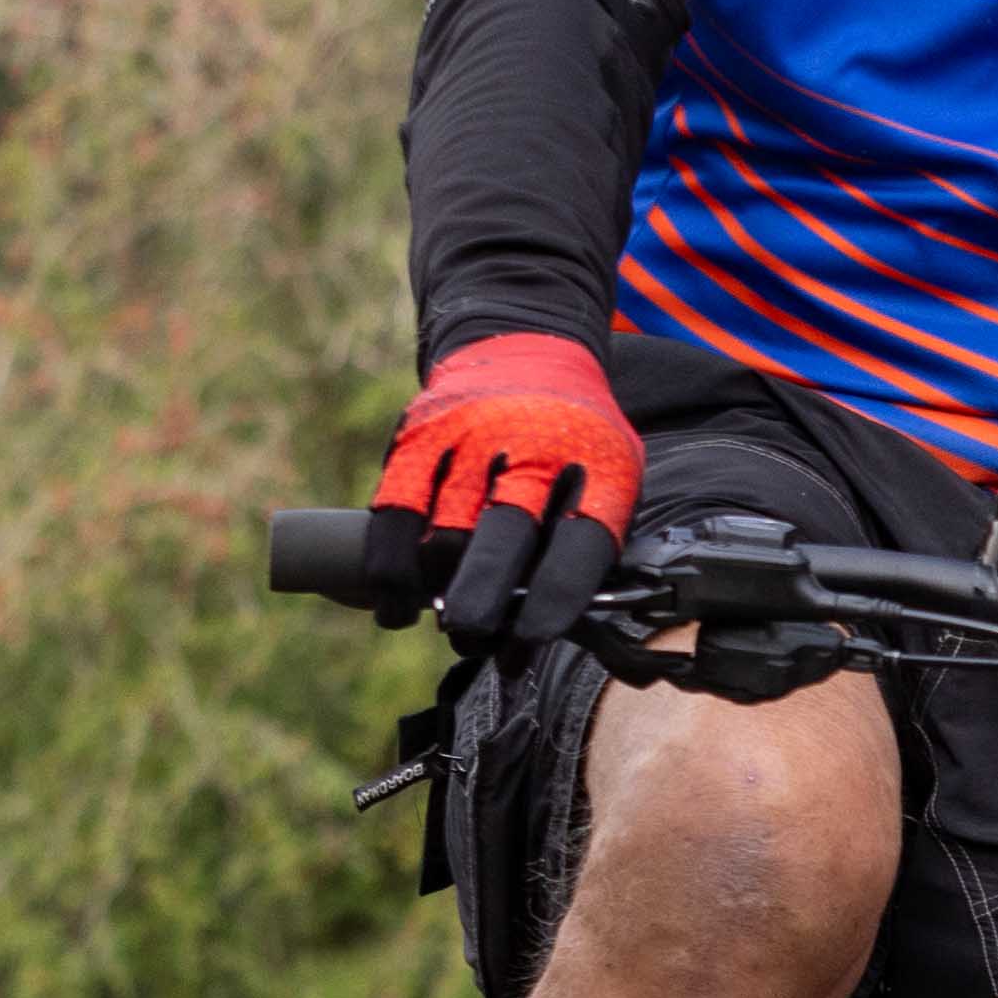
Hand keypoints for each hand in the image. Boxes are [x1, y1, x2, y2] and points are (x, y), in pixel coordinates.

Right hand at [375, 326, 639, 640]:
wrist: (526, 352)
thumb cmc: (573, 449)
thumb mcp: (609, 483)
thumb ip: (588, 555)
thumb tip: (527, 645)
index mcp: (599, 467)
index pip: (579, 542)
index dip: (555, 598)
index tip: (533, 636)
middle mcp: (534, 449)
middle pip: (502, 540)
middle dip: (483, 603)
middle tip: (474, 637)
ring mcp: (472, 439)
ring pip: (444, 535)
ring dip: (438, 595)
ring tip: (452, 628)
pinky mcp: (419, 437)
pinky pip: (395, 515)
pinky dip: (388, 570)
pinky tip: (393, 605)